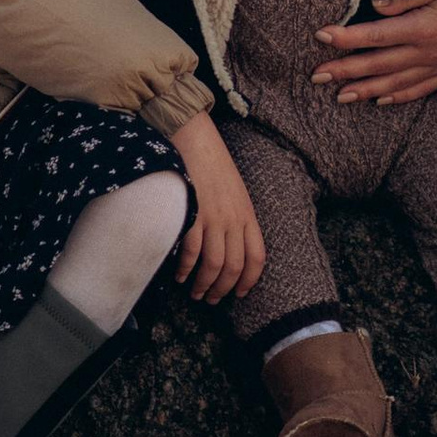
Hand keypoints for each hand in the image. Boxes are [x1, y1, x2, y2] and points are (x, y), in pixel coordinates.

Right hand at [171, 112, 265, 304]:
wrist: (195, 137)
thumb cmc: (213, 164)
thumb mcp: (234, 191)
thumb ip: (236, 218)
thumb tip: (229, 247)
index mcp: (247, 213)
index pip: (257, 257)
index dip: (249, 280)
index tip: (239, 294)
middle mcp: (234, 218)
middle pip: (234, 266)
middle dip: (222, 289)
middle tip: (211, 299)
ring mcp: (214, 216)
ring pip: (214, 265)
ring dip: (204, 285)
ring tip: (196, 293)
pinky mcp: (193, 213)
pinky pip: (192, 252)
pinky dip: (185, 269)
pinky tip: (180, 275)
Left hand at [312, 0, 436, 108]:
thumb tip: (374, 5)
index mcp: (423, 28)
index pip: (375, 36)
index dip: (346, 37)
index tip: (321, 35)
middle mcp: (428, 54)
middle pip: (377, 66)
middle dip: (344, 71)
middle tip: (316, 76)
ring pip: (393, 84)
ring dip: (364, 91)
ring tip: (339, 95)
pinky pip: (418, 90)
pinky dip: (396, 98)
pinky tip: (380, 101)